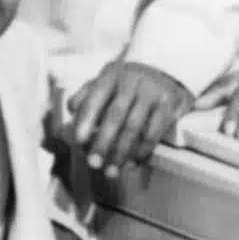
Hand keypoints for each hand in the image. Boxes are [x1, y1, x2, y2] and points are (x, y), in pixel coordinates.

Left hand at [68, 62, 193, 175]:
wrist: (164, 69)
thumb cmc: (126, 81)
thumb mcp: (106, 79)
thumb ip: (86, 94)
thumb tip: (71, 110)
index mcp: (111, 75)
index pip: (96, 96)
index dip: (86, 119)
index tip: (79, 140)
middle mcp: (131, 82)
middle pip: (115, 115)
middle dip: (103, 141)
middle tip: (93, 163)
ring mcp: (151, 93)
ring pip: (134, 126)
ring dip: (121, 152)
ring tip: (111, 170)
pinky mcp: (167, 106)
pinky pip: (153, 133)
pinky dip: (142, 151)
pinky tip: (132, 162)